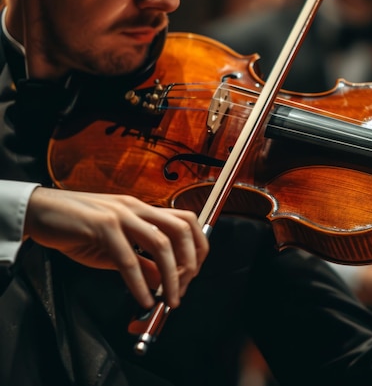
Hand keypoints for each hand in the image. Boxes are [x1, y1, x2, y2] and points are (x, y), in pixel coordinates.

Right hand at [24, 187, 208, 308]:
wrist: (40, 212)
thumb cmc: (76, 228)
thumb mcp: (116, 247)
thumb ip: (142, 260)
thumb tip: (164, 279)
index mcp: (143, 210)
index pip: (186, 221)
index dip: (197, 248)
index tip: (193, 273)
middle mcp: (137, 208)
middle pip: (181, 230)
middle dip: (190, 262)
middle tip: (184, 287)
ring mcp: (121, 215)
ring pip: (161, 244)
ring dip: (171, 276)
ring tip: (169, 299)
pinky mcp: (102, 226)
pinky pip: (128, 259)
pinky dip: (140, 283)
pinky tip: (143, 299)